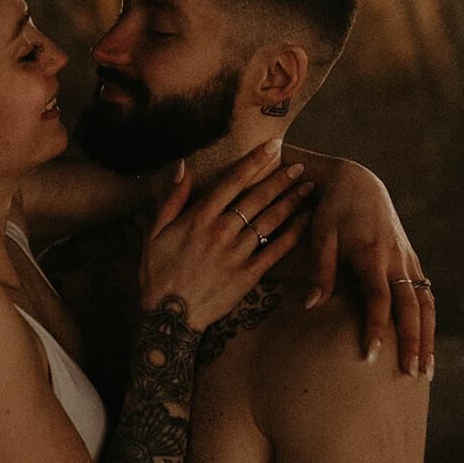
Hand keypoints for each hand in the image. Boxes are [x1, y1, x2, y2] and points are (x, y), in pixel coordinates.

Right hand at [142, 140, 313, 330]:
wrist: (169, 316)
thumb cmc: (158, 272)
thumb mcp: (155, 232)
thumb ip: (171, 199)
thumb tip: (182, 167)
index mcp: (199, 218)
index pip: (232, 181)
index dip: (255, 161)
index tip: (273, 146)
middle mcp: (220, 232)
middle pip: (257, 199)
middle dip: (281, 180)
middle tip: (301, 167)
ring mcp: (236, 254)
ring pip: (270, 222)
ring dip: (291, 202)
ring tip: (308, 189)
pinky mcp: (247, 275)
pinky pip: (275, 251)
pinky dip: (292, 235)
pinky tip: (306, 222)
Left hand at [305, 158, 434, 376]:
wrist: (358, 181)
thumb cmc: (332, 210)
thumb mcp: (320, 235)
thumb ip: (320, 272)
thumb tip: (311, 306)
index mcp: (372, 254)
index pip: (379, 299)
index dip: (377, 329)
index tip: (372, 357)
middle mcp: (396, 258)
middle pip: (411, 307)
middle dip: (413, 342)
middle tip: (412, 375)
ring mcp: (408, 259)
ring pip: (426, 304)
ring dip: (428, 337)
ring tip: (426, 371)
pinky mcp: (411, 259)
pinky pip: (426, 295)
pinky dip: (429, 321)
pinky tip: (427, 344)